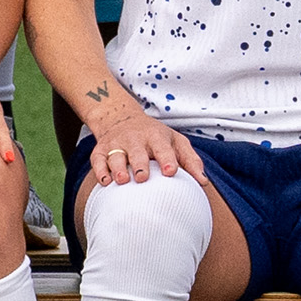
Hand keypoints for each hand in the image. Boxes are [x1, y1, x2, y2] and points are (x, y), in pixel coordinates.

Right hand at [73, 91, 206, 190]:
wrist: (121, 118)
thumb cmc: (155, 137)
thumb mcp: (175, 141)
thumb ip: (190, 160)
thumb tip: (203, 182)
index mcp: (156, 137)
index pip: (162, 147)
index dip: (167, 159)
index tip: (171, 172)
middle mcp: (136, 139)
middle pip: (137, 152)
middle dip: (139, 164)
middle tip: (142, 177)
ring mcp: (117, 144)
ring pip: (115, 155)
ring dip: (118, 168)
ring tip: (122, 180)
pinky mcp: (101, 149)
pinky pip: (97, 159)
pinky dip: (99, 170)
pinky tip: (105, 182)